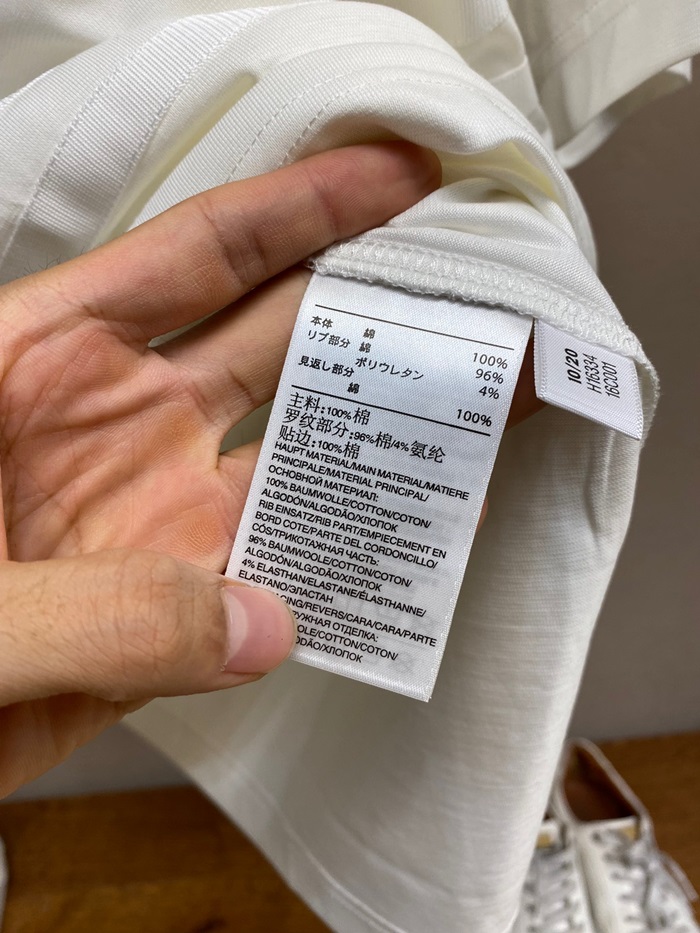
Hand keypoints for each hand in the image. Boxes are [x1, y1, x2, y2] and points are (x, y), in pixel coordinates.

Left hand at [0, 143, 443, 795]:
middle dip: (378, 306)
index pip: (198, 257)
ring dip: (383, 430)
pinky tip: (410, 535)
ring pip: (297, 455)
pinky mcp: (173, 607)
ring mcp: (154, 514)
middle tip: (478, 282)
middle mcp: (118, 425)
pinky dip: (342, 559)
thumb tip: (256, 626)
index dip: (305, 209)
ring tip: (483, 397)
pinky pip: (278, 572)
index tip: (402, 181)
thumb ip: (96, 611)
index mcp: (43, 359)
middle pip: (275, 339)